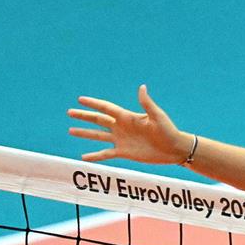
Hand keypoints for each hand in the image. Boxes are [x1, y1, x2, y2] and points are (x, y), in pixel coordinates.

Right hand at [68, 85, 193, 164]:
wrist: (174, 149)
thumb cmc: (168, 131)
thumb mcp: (157, 116)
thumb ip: (146, 104)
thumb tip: (142, 87)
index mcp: (127, 117)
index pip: (106, 108)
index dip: (93, 104)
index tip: (80, 99)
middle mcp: (121, 127)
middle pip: (98, 120)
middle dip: (84, 116)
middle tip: (69, 112)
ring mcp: (122, 140)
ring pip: (98, 136)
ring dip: (85, 133)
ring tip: (71, 131)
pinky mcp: (125, 153)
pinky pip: (106, 154)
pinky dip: (95, 156)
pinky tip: (84, 157)